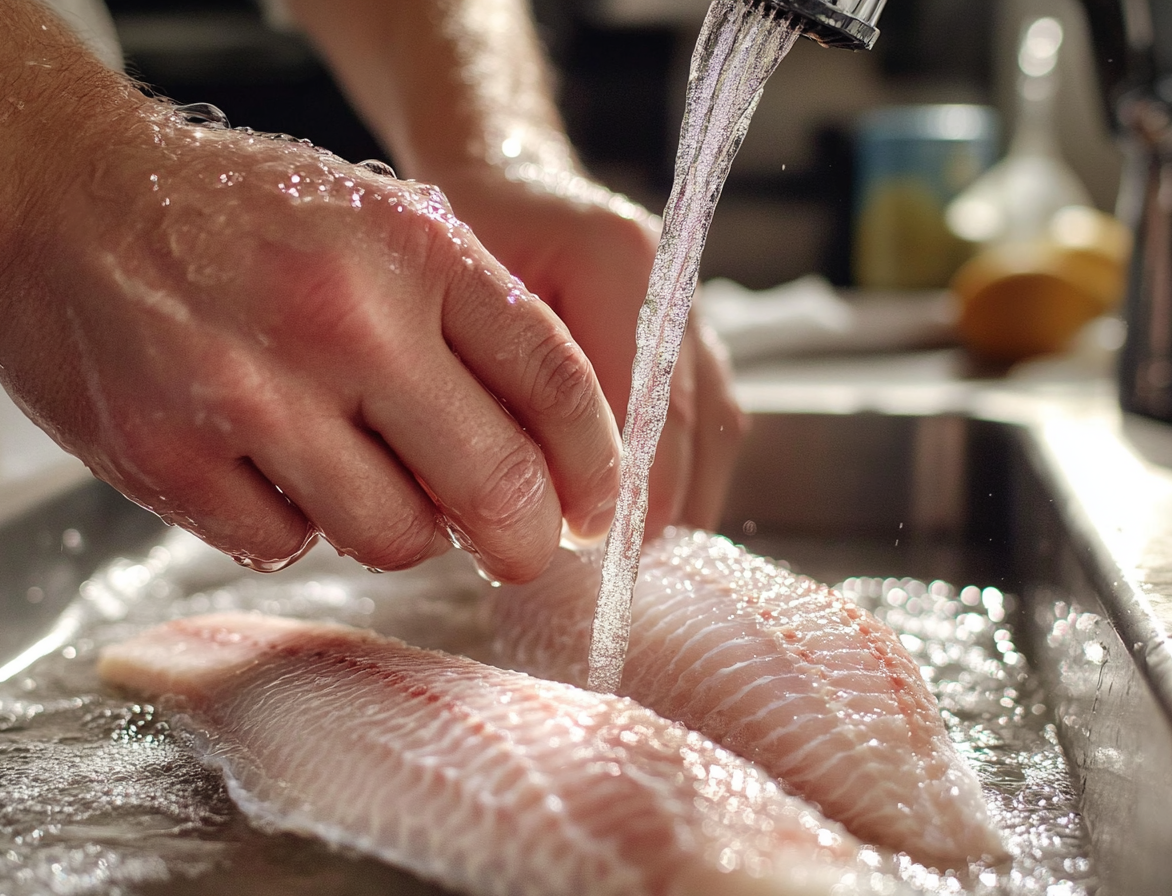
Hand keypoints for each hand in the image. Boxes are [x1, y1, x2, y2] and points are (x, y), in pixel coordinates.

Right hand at [0, 104, 620, 581]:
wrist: (63, 191)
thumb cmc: (238, 219)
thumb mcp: (380, 224)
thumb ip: (468, 324)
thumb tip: (549, 457)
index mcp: (415, 251)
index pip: (556, 384)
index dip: (595, 468)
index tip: (598, 511)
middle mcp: (345, 320)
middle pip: (493, 483)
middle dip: (524, 539)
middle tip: (519, 550)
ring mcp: (251, 393)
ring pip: (393, 536)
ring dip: (400, 529)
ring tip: (368, 480)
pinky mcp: (168, 456)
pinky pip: (284, 547)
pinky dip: (294, 527)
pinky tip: (271, 471)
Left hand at [434, 166, 748, 535]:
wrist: (505, 174)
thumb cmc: (466, 233)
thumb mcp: (458, 298)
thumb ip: (498, 384)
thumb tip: (523, 492)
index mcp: (619, 262)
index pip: (638, 405)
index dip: (614, 484)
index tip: (579, 542)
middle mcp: (676, 289)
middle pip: (687, 429)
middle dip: (645, 505)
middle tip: (600, 567)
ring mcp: (697, 316)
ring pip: (713, 435)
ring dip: (673, 501)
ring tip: (624, 557)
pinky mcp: (698, 342)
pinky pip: (712, 427)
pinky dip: (682, 479)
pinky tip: (642, 520)